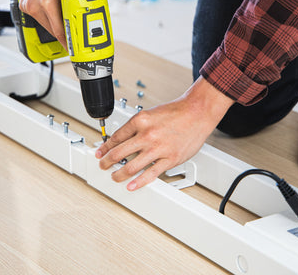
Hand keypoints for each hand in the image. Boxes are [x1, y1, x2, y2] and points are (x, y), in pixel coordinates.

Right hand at [19, 0, 78, 47]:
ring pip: (46, 25)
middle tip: (77, 41)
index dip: (69, 43)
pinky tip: (57, 14)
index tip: (76, 49)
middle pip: (53, 31)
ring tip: (69, 26)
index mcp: (47, 1)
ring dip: (57, 27)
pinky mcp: (25, 4)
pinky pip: (40, 17)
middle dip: (66, 36)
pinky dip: (49, 18)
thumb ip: (81, 0)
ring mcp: (28, 4)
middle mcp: (35, 4)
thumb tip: (91, 15)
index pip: (59, 31)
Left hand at [95, 77, 234, 190]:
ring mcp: (158, 148)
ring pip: (131, 166)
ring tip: (114, 176)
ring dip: (119, 174)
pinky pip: (150, 174)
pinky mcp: (169, 159)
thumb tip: (123, 139)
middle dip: (107, 161)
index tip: (100, 152)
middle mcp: (147, 134)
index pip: (116, 137)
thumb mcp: (150, 113)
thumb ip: (137, 127)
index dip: (105, 147)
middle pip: (119, 153)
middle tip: (103, 165)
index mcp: (140, 120)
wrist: (197, 113)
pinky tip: (131, 185)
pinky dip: (138, 182)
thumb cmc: (176, 112)